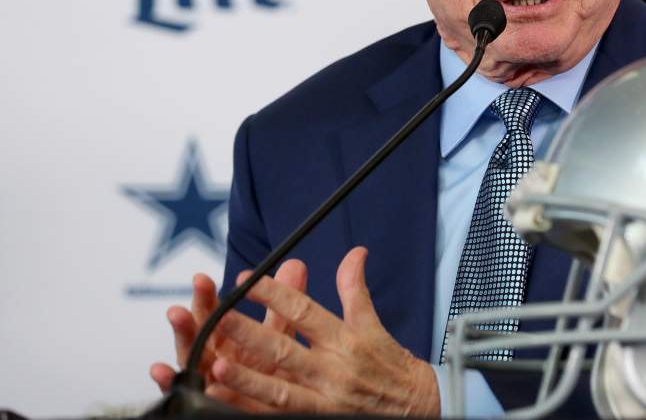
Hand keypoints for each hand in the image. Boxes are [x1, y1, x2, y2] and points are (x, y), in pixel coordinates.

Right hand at [149, 260, 308, 411]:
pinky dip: (171, 382)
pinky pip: (192, 395)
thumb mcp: (279, 334)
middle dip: (188, 319)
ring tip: (175, 323)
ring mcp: (208, 380)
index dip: (207, 297)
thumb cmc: (270, 368)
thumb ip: (283, 304)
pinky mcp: (209, 402)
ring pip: (191, 360)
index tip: (202, 279)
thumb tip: (295, 265)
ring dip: (182, 341)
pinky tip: (162, 371)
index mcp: (228, 338)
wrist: (277, 403)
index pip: (215, 313)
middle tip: (180, 305)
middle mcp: (214, 357)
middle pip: (198, 335)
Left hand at [209, 246, 439, 415]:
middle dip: (249, 333)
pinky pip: (283, 415)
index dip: (275, 294)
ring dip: (248, 379)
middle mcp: (333, 370)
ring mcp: (326, 400)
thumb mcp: (373, 324)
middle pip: (285, 349)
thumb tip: (355, 253)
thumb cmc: (390, 364)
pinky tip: (229, 401)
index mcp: (344, 340)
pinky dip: (255, 410)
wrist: (416, 407)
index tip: (247, 279)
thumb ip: (355, 289)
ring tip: (217, 365)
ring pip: (280, 389)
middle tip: (218, 316)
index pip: (304, 312)